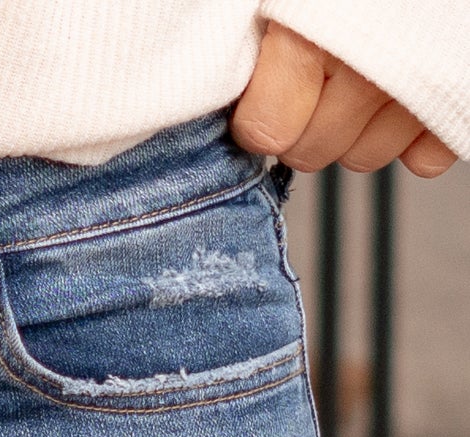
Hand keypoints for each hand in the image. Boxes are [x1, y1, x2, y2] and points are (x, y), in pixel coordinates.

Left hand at [233, 22, 455, 176]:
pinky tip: (405, 93)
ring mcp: (414, 94)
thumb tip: (232, 86)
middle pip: (310, 152)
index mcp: (309, 38)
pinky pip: (425, 160)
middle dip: (305, 125)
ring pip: (363, 158)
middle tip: (316, 79)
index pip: (265, 132)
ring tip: (364, 73)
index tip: (264, 91)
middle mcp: (365, 73)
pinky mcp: (453, 107)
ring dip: (357, 128)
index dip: (259, 116)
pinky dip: (414, 134)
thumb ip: (260, 33)